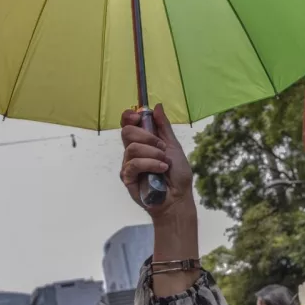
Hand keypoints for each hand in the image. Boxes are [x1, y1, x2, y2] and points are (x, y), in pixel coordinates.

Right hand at [120, 103, 193, 219]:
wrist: (178, 197)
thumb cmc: (177, 174)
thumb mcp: (173, 146)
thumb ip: (163, 127)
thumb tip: (157, 106)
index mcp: (143, 141)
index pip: (128, 124)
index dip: (129, 116)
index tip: (138, 116)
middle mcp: (133, 151)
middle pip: (127, 132)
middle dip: (147, 136)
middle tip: (161, 147)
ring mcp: (129, 164)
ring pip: (132, 148)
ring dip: (153, 153)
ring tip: (164, 163)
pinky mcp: (127, 178)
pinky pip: (133, 164)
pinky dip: (150, 164)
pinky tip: (161, 170)